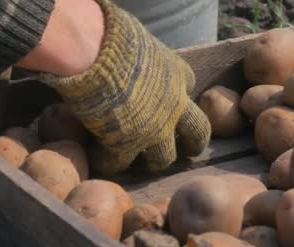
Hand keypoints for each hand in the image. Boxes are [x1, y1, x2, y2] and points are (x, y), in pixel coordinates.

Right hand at [18, 0, 210, 173]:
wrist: (96, 53)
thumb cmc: (114, 36)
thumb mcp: (141, 40)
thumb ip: (142, 53)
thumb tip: (125, 47)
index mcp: (178, 75)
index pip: (188, 88)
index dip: (178, 96)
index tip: (169, 101)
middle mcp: (174, 106)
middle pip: (197, 133)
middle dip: (192, 144)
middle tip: (186, 150)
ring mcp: (154, 130)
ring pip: (163, 159)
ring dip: (152, 161)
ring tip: (141, 163)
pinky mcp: (126, 144)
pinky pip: (120, 163)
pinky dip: (110, 163)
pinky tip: (101, 160)